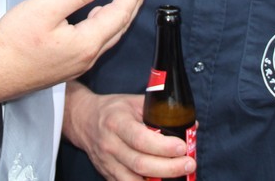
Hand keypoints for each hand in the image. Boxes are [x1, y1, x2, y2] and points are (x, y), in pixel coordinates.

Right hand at [0, 0, 150, 95]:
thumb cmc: (13, 43)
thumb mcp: (45, 8)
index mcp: (86, 43)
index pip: (118, 14)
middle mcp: (86, 57)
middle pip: (118, 27)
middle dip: (133, 4)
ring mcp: (76, 64)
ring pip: (107, 36)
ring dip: (119, 15)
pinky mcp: (65, 66)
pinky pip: (94, 43)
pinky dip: (103, 27)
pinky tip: (95, 18)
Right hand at [64, 82, 195, 180]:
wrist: (83, 120)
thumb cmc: (112, 110)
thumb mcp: (133, 102)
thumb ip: (159, 112)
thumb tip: (191, 125)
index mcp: (117, 122)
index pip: (140, 138)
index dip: (162, 146)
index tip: (182, 147)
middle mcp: (110, 144)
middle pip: (140, 163)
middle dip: (169, 167)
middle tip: (189, 164)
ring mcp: (107, 163)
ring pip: (134, 179)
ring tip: (179, 176)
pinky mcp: (107, 175)